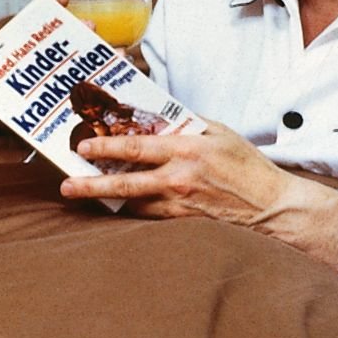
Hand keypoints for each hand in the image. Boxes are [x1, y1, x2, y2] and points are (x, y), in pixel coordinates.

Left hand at [59, 123, 337, 273]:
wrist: (271, 206)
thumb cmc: (246, 166)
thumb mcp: (218, 132)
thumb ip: (186, 124)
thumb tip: (155, 115)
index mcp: (185, 150)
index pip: (136, 146)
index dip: (106, 146)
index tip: (84, 146)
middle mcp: (178, 178)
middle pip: (125, 182)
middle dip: (91, 183)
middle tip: (67, 185)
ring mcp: (179, 204)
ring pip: (132, 203)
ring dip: (105, 199)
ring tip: (81, 194)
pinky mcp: (183, 222)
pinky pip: (148, 217)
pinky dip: (130, 211)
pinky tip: (115, 207)